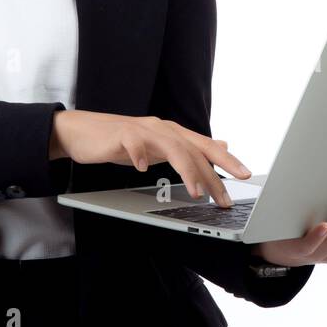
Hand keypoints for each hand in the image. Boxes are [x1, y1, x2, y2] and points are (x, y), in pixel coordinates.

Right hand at [51, 109, 250, 205]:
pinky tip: (142, 167)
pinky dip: (139, 154)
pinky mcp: (120, 134)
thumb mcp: (159, 145)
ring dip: (185, 168)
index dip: (226, 159)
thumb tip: (221, 143)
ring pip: (171, 146)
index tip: (244, 175)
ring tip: (195, 191)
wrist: (82, 132)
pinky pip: (133, 142)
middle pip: (193, 149)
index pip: (205, 146)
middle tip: (223, 198)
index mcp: (172, 133)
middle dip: (212, 174)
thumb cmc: (121, 141)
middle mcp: (162, 128)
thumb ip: (187, 147)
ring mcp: (142, 130)